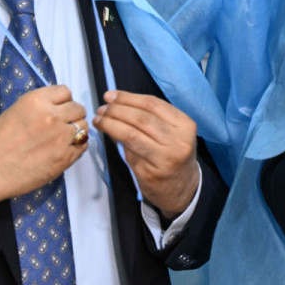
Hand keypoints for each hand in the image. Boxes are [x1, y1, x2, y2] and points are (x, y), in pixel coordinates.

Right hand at [0, 85, 88, 205]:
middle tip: (61, 125)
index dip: (63, 101)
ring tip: (62, 139)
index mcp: (36, 101)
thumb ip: (40, 107)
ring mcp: (60, 137)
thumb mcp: (16, 111)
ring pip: (83, 127)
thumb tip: (58, 107)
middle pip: (78, 108)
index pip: (65, 92)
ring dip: (76, 131)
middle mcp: (52, 116)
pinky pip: (83, 146)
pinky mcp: (65, 157)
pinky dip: (76, 147)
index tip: (58, 109)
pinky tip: (63, 150)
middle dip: (72, 115)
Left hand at [93, 91, 199, 219]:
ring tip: (99, 120)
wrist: (183, 189)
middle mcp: (178, 141)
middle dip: (117, 110)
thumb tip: (115, 104)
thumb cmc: (173, 154)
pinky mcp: (150, 173)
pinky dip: (117, 141)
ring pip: (131, 134)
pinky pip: (129, 152)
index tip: (110, 95)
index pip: (152, 104)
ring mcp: (165, 158)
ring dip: (111, 124)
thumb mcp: (172, 133)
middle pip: (141, 118)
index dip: (128, 98)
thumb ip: (150, 118)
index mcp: (185, 125)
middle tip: (102, 109)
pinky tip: (108, 135)